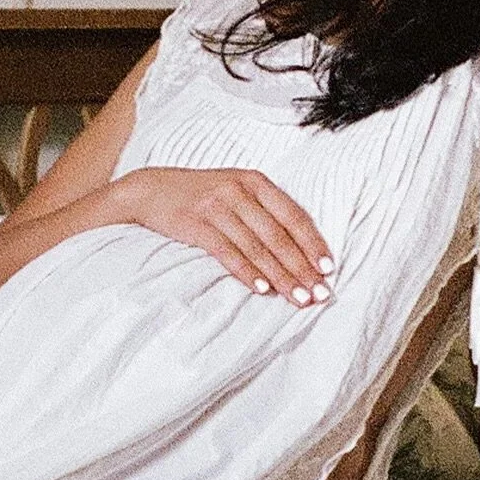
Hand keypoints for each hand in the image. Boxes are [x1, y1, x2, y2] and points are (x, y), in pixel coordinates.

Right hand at [109, 166, 334, 303]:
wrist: (151, 189)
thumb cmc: (201, 195)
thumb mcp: (236, 190)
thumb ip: (264, 211)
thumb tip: (300, 250)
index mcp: (256, 181)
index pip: (294, 215)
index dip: (313, 243)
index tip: (329, 268)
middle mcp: (239, 190)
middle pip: (278, 235)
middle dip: (301, 268)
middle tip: (318, 293)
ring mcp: (217, 206)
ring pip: (257, 247)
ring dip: (280, 276)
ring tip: (297, 298)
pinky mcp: (196, 223)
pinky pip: (227, 252)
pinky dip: (246, 272)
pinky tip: (262, 289)